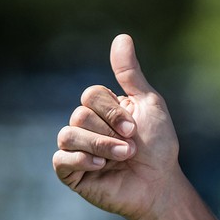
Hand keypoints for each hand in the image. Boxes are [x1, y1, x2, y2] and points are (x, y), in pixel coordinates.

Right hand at [53, 34, 180, 219]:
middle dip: (110, 131)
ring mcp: (77, 149)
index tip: (135, 128)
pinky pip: (60, 158)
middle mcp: (86, 126)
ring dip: (102, 146)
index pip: (90, 95)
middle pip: (79, 114)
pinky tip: (102, 167)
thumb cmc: (158, 145)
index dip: (113, 111)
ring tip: (125, 157)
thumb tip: (121, 37)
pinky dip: (83, 160)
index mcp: (102, 108)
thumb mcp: (148, 104)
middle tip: (132, 146)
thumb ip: (130, 73)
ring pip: (69, 134)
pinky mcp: (71, 172)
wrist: (159, 183)